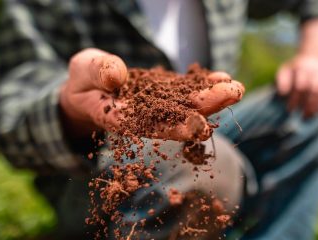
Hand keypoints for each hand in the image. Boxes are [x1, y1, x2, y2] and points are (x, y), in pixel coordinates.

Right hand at [60, 48, 244, 140]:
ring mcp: (157, 106)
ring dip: (212, 98)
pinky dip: (203, 86)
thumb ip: (96, 72)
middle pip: (176, 117)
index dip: (174, 128)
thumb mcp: (82, 71)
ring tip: (235, 87)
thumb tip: (117, 75)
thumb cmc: (82, 82)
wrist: (91, 88)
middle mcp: (145, 117)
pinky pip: (186, 91)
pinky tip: (223, 78)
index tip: (199, 126)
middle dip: (205, 107)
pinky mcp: (165, 95)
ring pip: (186, 105)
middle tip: (233, 94)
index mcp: (121, 118)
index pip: (149, 127)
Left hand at [277, 55, 317, 117]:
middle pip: (314, 90)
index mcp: (302, 68)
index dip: (295, 99)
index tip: (290, 110)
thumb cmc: (294, 69)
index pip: (299, 86)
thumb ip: (282, 81)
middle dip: (308, 105)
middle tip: (303, 116)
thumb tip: (282, 93)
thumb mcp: (284, 71)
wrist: (312, 57)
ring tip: (311, 115)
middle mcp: (316, 69)